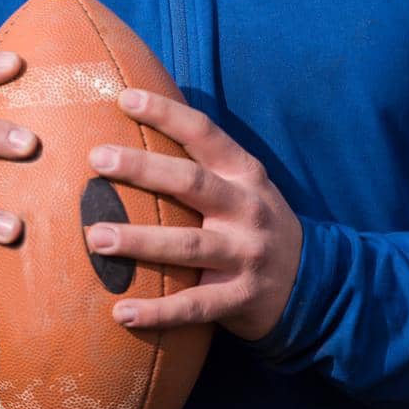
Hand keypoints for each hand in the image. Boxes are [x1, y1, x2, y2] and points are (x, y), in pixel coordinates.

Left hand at [83, 88, 301, 340]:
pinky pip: (193, 306)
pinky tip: (121, 312)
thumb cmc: (255, 223)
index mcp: (245, 173)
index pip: (203, 133)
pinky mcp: (240, 298)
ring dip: (139, 241)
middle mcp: (247, 209)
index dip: (165, 112)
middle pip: (190, 183)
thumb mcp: (244, 185)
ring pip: (187, 246)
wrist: (313, 282)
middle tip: (97, 159)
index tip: (124, 97)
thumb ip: (203, 165)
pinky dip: (157, 312)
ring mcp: (245, 255)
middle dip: (142, 169)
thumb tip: (136, 133)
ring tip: (95, 237)